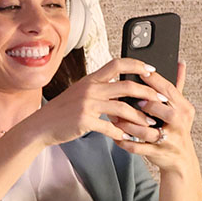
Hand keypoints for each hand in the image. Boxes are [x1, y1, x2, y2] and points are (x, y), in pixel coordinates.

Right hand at [26, 57, 161, 147]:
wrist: (40, 126)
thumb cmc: (61, 112)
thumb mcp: (78, 94)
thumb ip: (98, 89)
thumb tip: (120, 89)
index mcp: (90, 80)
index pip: (117, 63)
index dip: (137, 64)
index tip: (152, 70)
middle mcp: (90, 89)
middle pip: (127, 86)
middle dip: (149, 94)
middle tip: (161, 100)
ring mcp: (87, 105)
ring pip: (123, 108)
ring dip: (140, 118)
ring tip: (149, 124)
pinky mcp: (85, 121)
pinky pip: (110, 127)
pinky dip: (121, 133)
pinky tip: (127, 136)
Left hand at [109, 61, 195, 172]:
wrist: (180, 159)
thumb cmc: (175, 128)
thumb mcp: (179, 107)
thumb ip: (176, 85)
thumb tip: (179, 62)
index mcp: (184, 108)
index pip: (170, 91)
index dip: (154, 81)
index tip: (139, 72)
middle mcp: (180, 124)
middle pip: (165, 112)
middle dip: (146, 105)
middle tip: (126, 98)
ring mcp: (169, 140)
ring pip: (148, 132)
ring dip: (129, 125)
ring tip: (114, 117)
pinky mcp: (157, 153)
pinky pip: (138, 148)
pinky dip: (125, 142)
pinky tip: (115, 135)